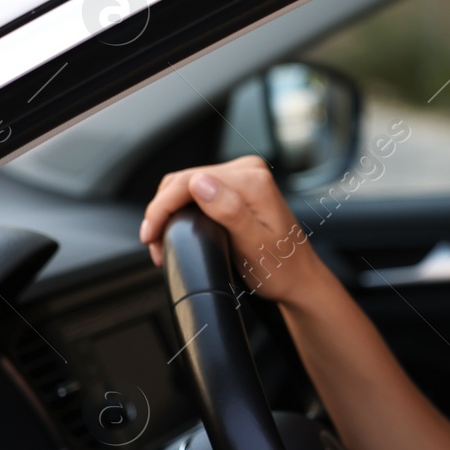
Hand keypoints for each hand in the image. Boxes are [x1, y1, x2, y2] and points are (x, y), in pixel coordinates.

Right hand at [137, 156, 325, 304]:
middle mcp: (248, 171)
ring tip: (159, 240)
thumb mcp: (254, 245)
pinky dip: (180, 209)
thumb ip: (230, 211)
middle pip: (183, 180)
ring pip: (185, 184)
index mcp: (253, 181)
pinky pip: (197, 191)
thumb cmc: (281, 268)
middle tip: (152, 244)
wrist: (298, 278)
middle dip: (160, 211)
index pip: (189, 181)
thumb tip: (199, 184)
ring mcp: (243, 177)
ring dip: (167, 210)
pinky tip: (173, 228)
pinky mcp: (237, 188)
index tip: (150, 235)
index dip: (162, 207)